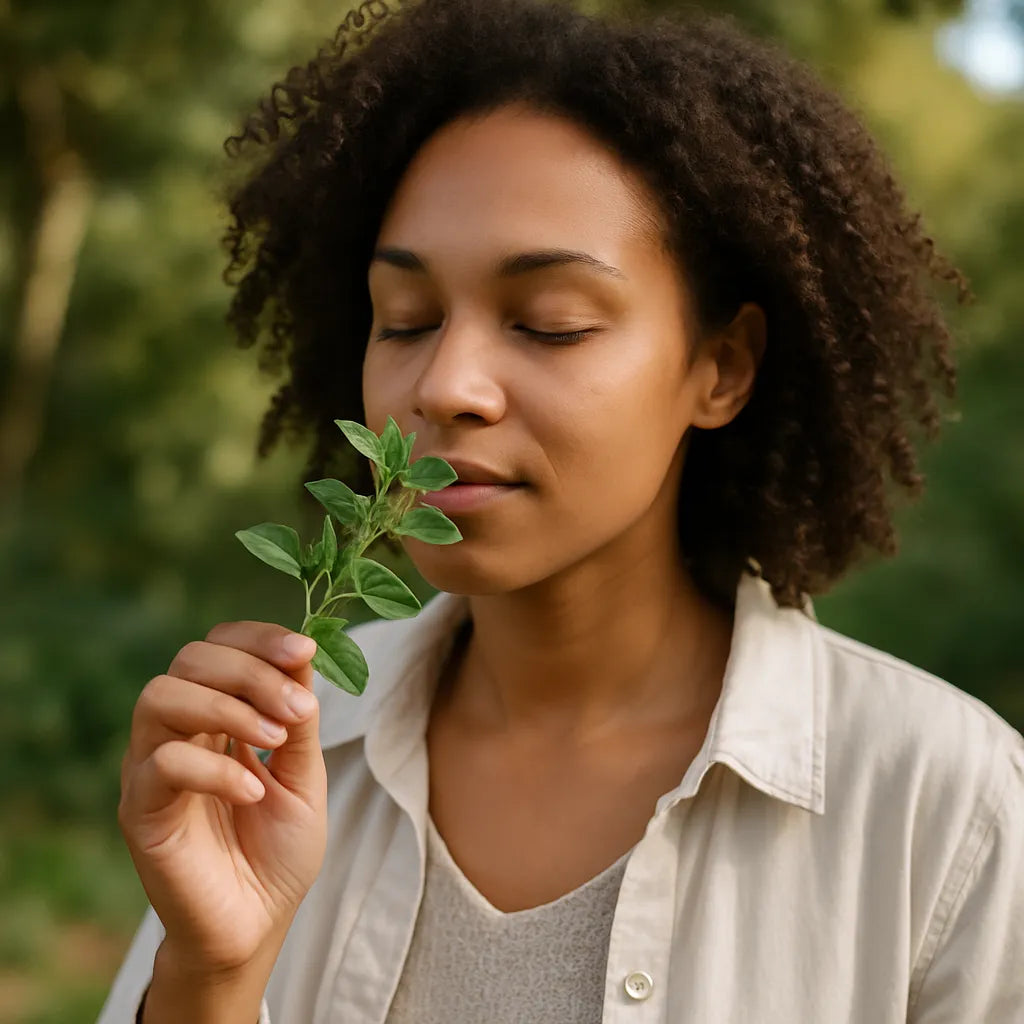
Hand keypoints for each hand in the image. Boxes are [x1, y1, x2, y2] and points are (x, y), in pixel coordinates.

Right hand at [118, 622, 327, 974]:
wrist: (257, 925)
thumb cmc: (279, 850)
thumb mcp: (305, 775)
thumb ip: (299, 719)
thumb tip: (304, 652)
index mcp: (216, 715)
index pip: (218, 645)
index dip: (258, 638)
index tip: (304, 650)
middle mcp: (178, 732)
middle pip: (190, 659)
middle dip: (252, 671)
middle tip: (296, 710)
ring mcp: (152, 768)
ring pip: (160, 696)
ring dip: (228, 708)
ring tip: (274, 742)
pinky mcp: (141, 810)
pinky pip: (162, 764)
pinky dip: (216, 769)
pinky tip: (254, 791)